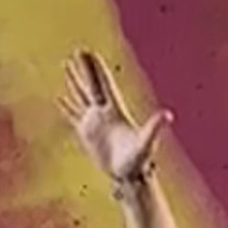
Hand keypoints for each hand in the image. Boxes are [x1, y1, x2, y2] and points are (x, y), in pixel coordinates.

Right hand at [63, 51, 167, 185]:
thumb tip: (168, 115)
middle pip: (92, 85)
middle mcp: (104, 113)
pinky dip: (66, 106)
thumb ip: (154, 127)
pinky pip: (73, 116)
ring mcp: (95, 122)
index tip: (88, 52)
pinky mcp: (87, 134)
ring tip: (67, 66)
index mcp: (115, 111)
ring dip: (74, 82)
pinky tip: (59, 98)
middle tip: (77, 51)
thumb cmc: (139, 161)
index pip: (103, 85)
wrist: (129, 176)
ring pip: (81, 96)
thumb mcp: (146, 142)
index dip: (96, 69)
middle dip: (84, 69)